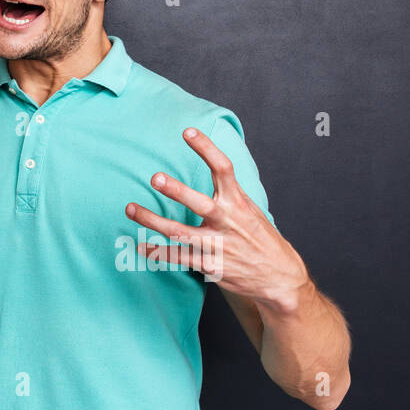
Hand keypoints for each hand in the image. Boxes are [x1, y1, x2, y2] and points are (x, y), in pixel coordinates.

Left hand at [125, 127, 310, 313]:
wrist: (279, 278)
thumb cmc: (259, 237)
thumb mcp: (250, 209)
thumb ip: (228, 191)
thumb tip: (212, 164)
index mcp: (238, 202)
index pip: (223, 169)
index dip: (207, 148)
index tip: (187, 131)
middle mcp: (228, 221)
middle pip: (200, 203)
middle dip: (177, 191)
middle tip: (155, 178)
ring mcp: (218, 245)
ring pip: (180, 232)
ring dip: (152, 221)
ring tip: (130, 209)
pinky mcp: (209, 266)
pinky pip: (178, 258)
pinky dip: (157, 252)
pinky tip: (139, 245)